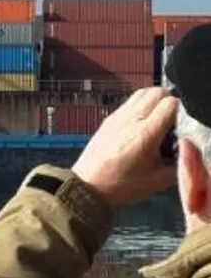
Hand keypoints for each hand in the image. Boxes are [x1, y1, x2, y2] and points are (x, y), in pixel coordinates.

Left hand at [72, 87, 178, 206]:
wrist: (88, 185)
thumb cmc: (120, 185)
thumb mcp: (158, 180)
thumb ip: (179, 162)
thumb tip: (189, 147)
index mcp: (144, 134)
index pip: (170, 104)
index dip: (182, 111)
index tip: (183, 124)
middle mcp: (130, 120)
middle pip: (157, 91)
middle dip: (170, 102)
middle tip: (173, 120)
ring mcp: (117, 117)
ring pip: (143, 92)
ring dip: (155, 100)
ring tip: (160, 119)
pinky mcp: (109, 118)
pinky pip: (130, 101)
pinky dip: (142, 104)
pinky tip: (144, 122)